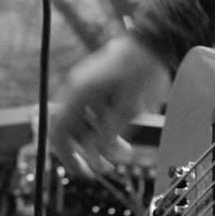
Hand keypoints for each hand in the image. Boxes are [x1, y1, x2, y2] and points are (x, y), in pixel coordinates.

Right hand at [47, 36, 170, 177]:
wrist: (155, 42)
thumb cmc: (143, 72)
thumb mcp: (129, 108)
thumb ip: (109, 133)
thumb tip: (95, 157)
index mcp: (79, 93)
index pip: (59, 131)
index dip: (67, 155)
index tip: (83, 172)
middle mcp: (77, 90)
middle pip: (70, 130)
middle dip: (88, 152)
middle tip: (107, 168)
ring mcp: (86, 89)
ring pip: (84, 125)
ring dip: (100, 142)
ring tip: (124, 153)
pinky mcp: (98, 89)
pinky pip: (94, 116)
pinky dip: (106, 130)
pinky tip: (123, 138)